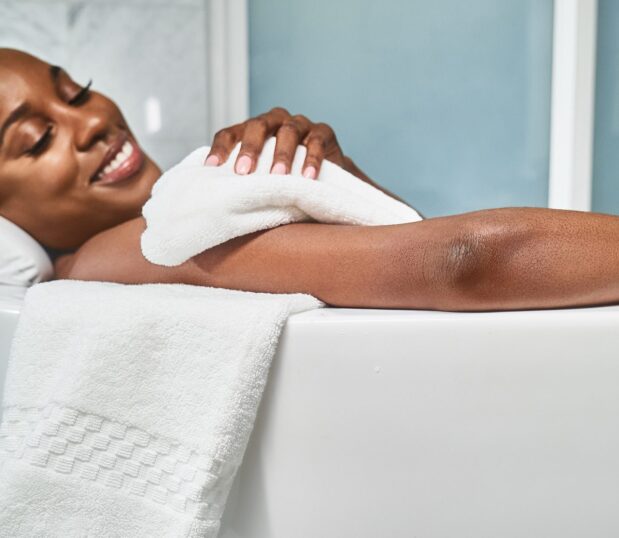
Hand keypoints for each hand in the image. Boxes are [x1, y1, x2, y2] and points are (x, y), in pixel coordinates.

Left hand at [204, 107, 347, 178]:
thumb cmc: (287, 177)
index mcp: (254, 130)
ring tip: (278, 176)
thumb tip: (216, 199)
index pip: (231, 132)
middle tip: (243, 172)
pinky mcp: (323, 132)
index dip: (221, 148)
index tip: (211, 168)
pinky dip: (312, 159)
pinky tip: (308, 177)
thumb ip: (245, 179)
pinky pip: (316, 142)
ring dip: (282, 154)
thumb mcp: (263, 175)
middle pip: (258, 126)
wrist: (328, 175)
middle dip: (250, 148)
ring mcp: (300, 124)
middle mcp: (275, 121)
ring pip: (288, 131)